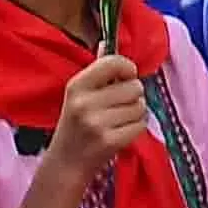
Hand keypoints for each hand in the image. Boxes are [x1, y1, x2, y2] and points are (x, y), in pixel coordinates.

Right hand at [35, 51, 154, 202]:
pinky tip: (120, 133)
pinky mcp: (110, 141)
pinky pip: (141, 125)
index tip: (126, 76)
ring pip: (140, 106)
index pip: (113, 62)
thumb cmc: (75, 125)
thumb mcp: (78, 95)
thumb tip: (106, 43)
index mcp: (76, 86)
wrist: (66, 163)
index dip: (127, 68)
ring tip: (117, 121)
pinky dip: (136, 129)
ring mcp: (97, 123)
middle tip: (118, 106)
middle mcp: (85, 103)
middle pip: (134, 86)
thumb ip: (96, 70)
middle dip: (133, 96)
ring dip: (135, 113)